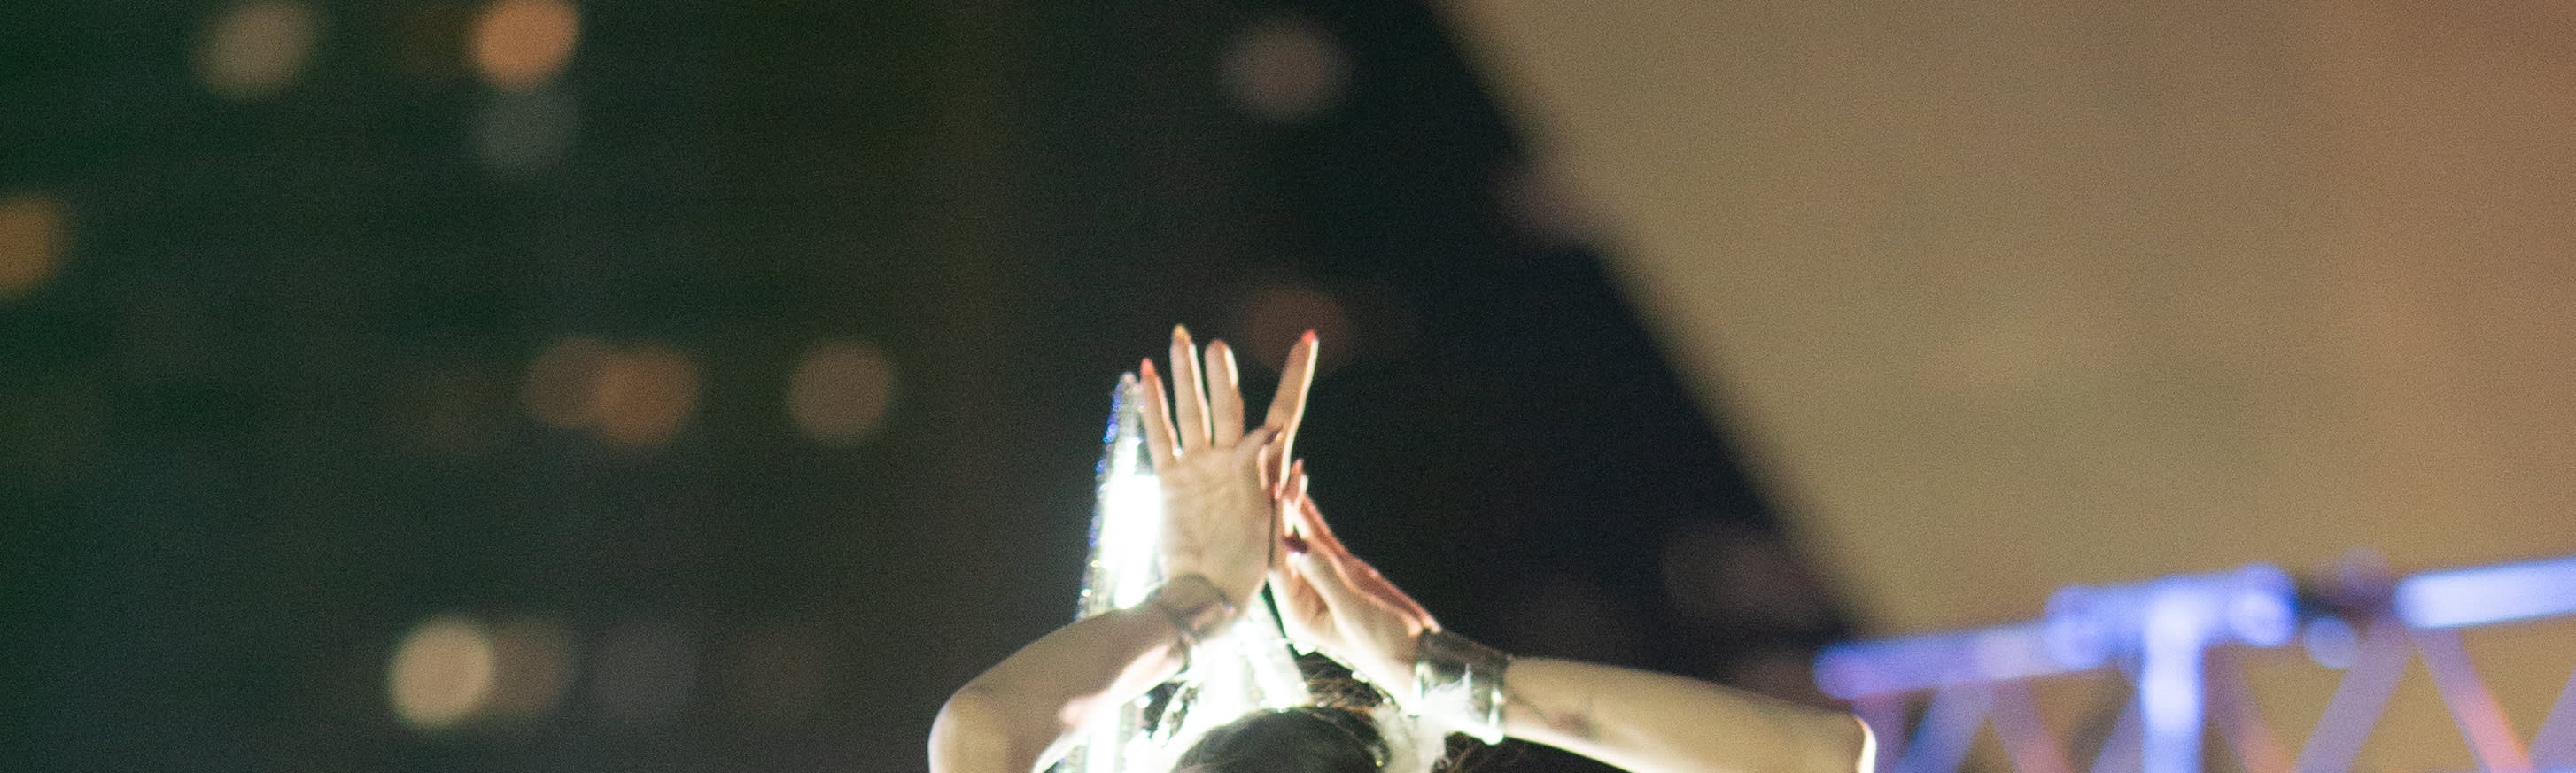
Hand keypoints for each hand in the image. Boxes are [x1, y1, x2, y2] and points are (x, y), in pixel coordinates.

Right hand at [1138, 326, 1317, 608]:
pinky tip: (1146, 376)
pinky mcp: (1172, 481)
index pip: (1284, 410)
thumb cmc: (1246, 571)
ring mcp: (1199, 468)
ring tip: (1179, 338)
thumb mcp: (1269, 526)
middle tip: (1215, 342)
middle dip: (1221, 372)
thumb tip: (1274, 432)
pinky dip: (1153, 406)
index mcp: (1263, 467)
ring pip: (1191, 411)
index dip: (1294, 375)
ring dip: (1185, 375)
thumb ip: (1271, 472)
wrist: (1208, 596)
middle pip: (1227, 404)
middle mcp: (1230, 460)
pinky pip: (1161, 436)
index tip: (1307, 339)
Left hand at [1269, 461, 1439, 691]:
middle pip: (1283, 546)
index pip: (1281, 561)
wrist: (1419, 662)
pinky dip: (1311, 518)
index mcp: (1298, 614)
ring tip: (1285, 469)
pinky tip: (1302, 493)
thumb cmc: (1387, 646)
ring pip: (1301, 539)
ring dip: (1293, 507)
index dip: (1279, 524)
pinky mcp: (1343, 577)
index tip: (1280, 491)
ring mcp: (1322, 585)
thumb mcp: (1354, 611)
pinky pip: (1321, 542)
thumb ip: (1325, 576)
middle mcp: (1303, 598)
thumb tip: (1295, 543)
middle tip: (1272, 467)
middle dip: (1278, 509)